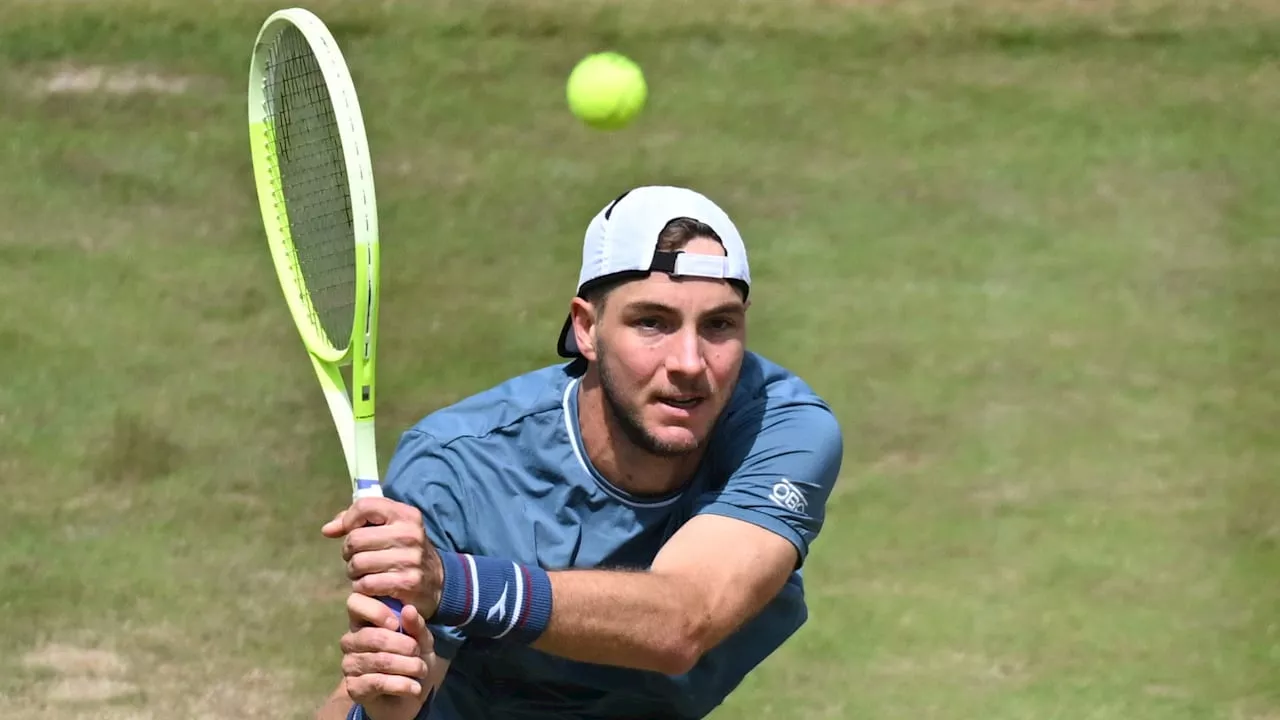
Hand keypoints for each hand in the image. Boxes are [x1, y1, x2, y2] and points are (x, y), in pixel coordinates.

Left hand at [322, 497, 444, 617]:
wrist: (437, 581)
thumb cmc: (404, 550)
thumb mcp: (390, 528)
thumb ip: (358, 522)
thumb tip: (328, 530)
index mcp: (405, 515)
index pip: (365, 506)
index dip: (348, 519)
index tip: (348, 531)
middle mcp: (410, 533)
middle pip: (355, 539)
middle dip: (349, 552)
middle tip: (357, 558)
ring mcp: (410, 558)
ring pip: (358, 563)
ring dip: (354, 572)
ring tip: (364, 573)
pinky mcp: (407, 582)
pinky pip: (366, 584)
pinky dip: (362, 587)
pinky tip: (371, 586)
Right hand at [341, 593, 435, 719]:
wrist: (412, 693)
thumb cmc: (414, 659)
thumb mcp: (422, 640)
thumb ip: (416, 626)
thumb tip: (408, 609)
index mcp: (363, 621)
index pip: (356, 603)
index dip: (377, 611)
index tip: (397, 624)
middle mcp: (351, 641)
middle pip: (374, 636)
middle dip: (404, 645)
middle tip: (418, 653)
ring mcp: (350, 664)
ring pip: (380, 660)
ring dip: (408, 666)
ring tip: (421, 670)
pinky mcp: (354, 688)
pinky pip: (378, 683)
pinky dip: (401, 684)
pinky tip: (414, 687)